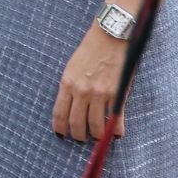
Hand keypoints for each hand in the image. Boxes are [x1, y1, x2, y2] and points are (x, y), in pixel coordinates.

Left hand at [53, 25, 127, 142]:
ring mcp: (100, 94)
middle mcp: (81, 91)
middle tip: (81, 140)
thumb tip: (71, 107)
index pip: (59, 113)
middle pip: (76, 123)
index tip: (61, 135)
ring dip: (97, 135)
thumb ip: (71, 86)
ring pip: (95, 125)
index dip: (60, 128)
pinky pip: (115, 118)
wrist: (110, 37)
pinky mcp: (117, 94)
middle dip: (78, 136)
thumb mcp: (72, 67)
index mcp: (67, 83)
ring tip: (98, 138)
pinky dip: (115, 129)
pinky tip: (116, 133)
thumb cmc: (90, 50)